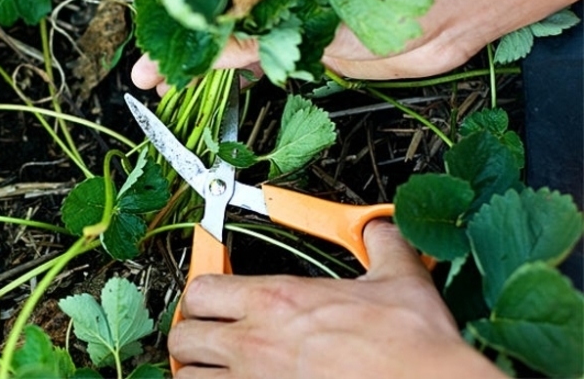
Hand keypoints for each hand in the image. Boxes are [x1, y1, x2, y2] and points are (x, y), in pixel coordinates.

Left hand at [168, 220, 504, 378]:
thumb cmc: (410, 347)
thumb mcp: (399, 280)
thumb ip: (380, 245)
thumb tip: (379, 228)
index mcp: (277, 301)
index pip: (203, 288)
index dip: (203, 293)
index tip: (213, 297)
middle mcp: (255, 344)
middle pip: (182, 335)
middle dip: (191, 334)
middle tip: (208, 336)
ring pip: (187, 378)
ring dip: (197, 371)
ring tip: (216, 369)